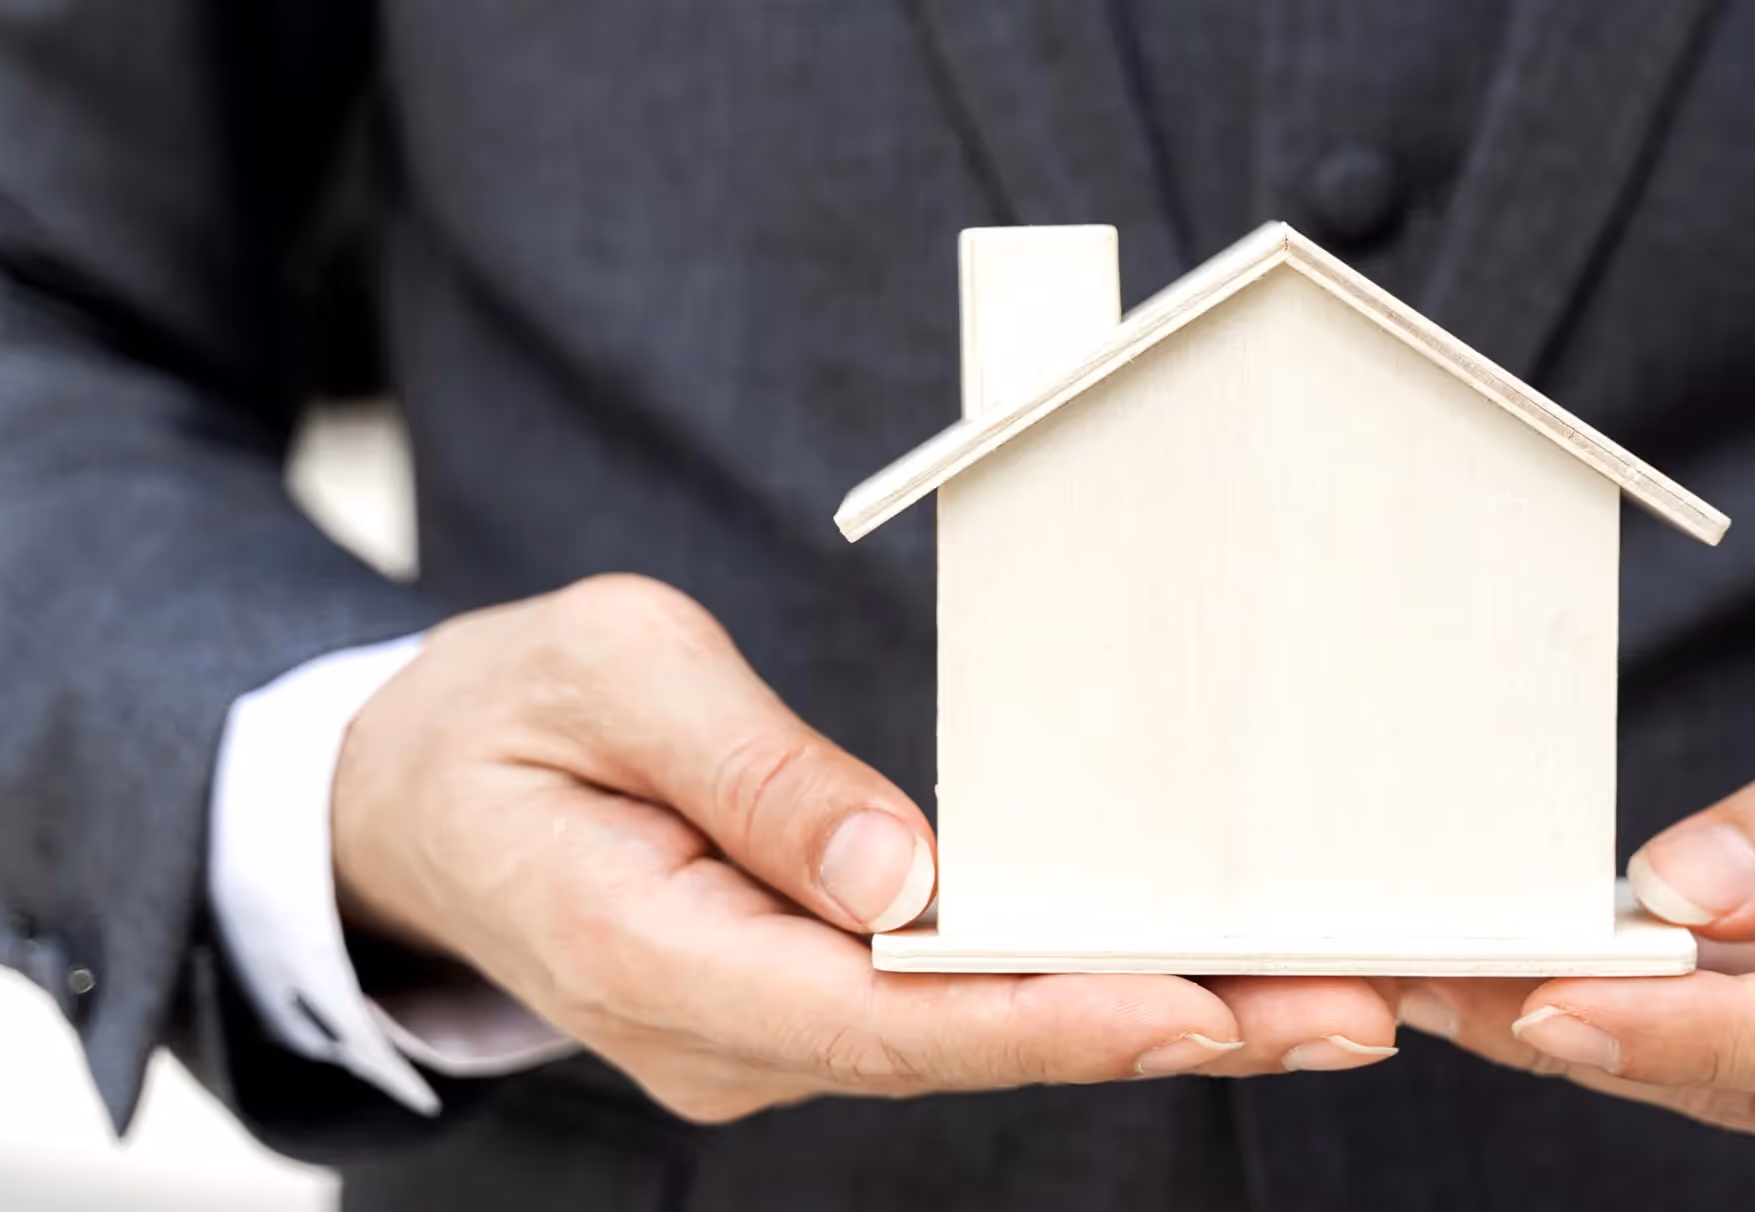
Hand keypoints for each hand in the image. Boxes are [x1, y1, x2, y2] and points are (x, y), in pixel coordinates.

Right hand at [333, 574, 1398, 1121]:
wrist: (406, 803)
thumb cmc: (501, 713)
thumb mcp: (600, 669)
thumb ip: (745, 766)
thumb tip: (898, 870)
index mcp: (650, 956)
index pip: (880, 1014)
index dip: (1047, 1017)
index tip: (1197, 1007)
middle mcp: (723, 1035)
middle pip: (967, 1052)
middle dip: (1163, 1032)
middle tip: (1348, 1012)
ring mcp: (764, 1039)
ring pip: (976, 1045)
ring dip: (1151, 1022)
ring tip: (1329, 1000)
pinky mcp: (801, 1011)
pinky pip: (952, 1015)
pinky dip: (1079, 996)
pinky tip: (1207, 977)